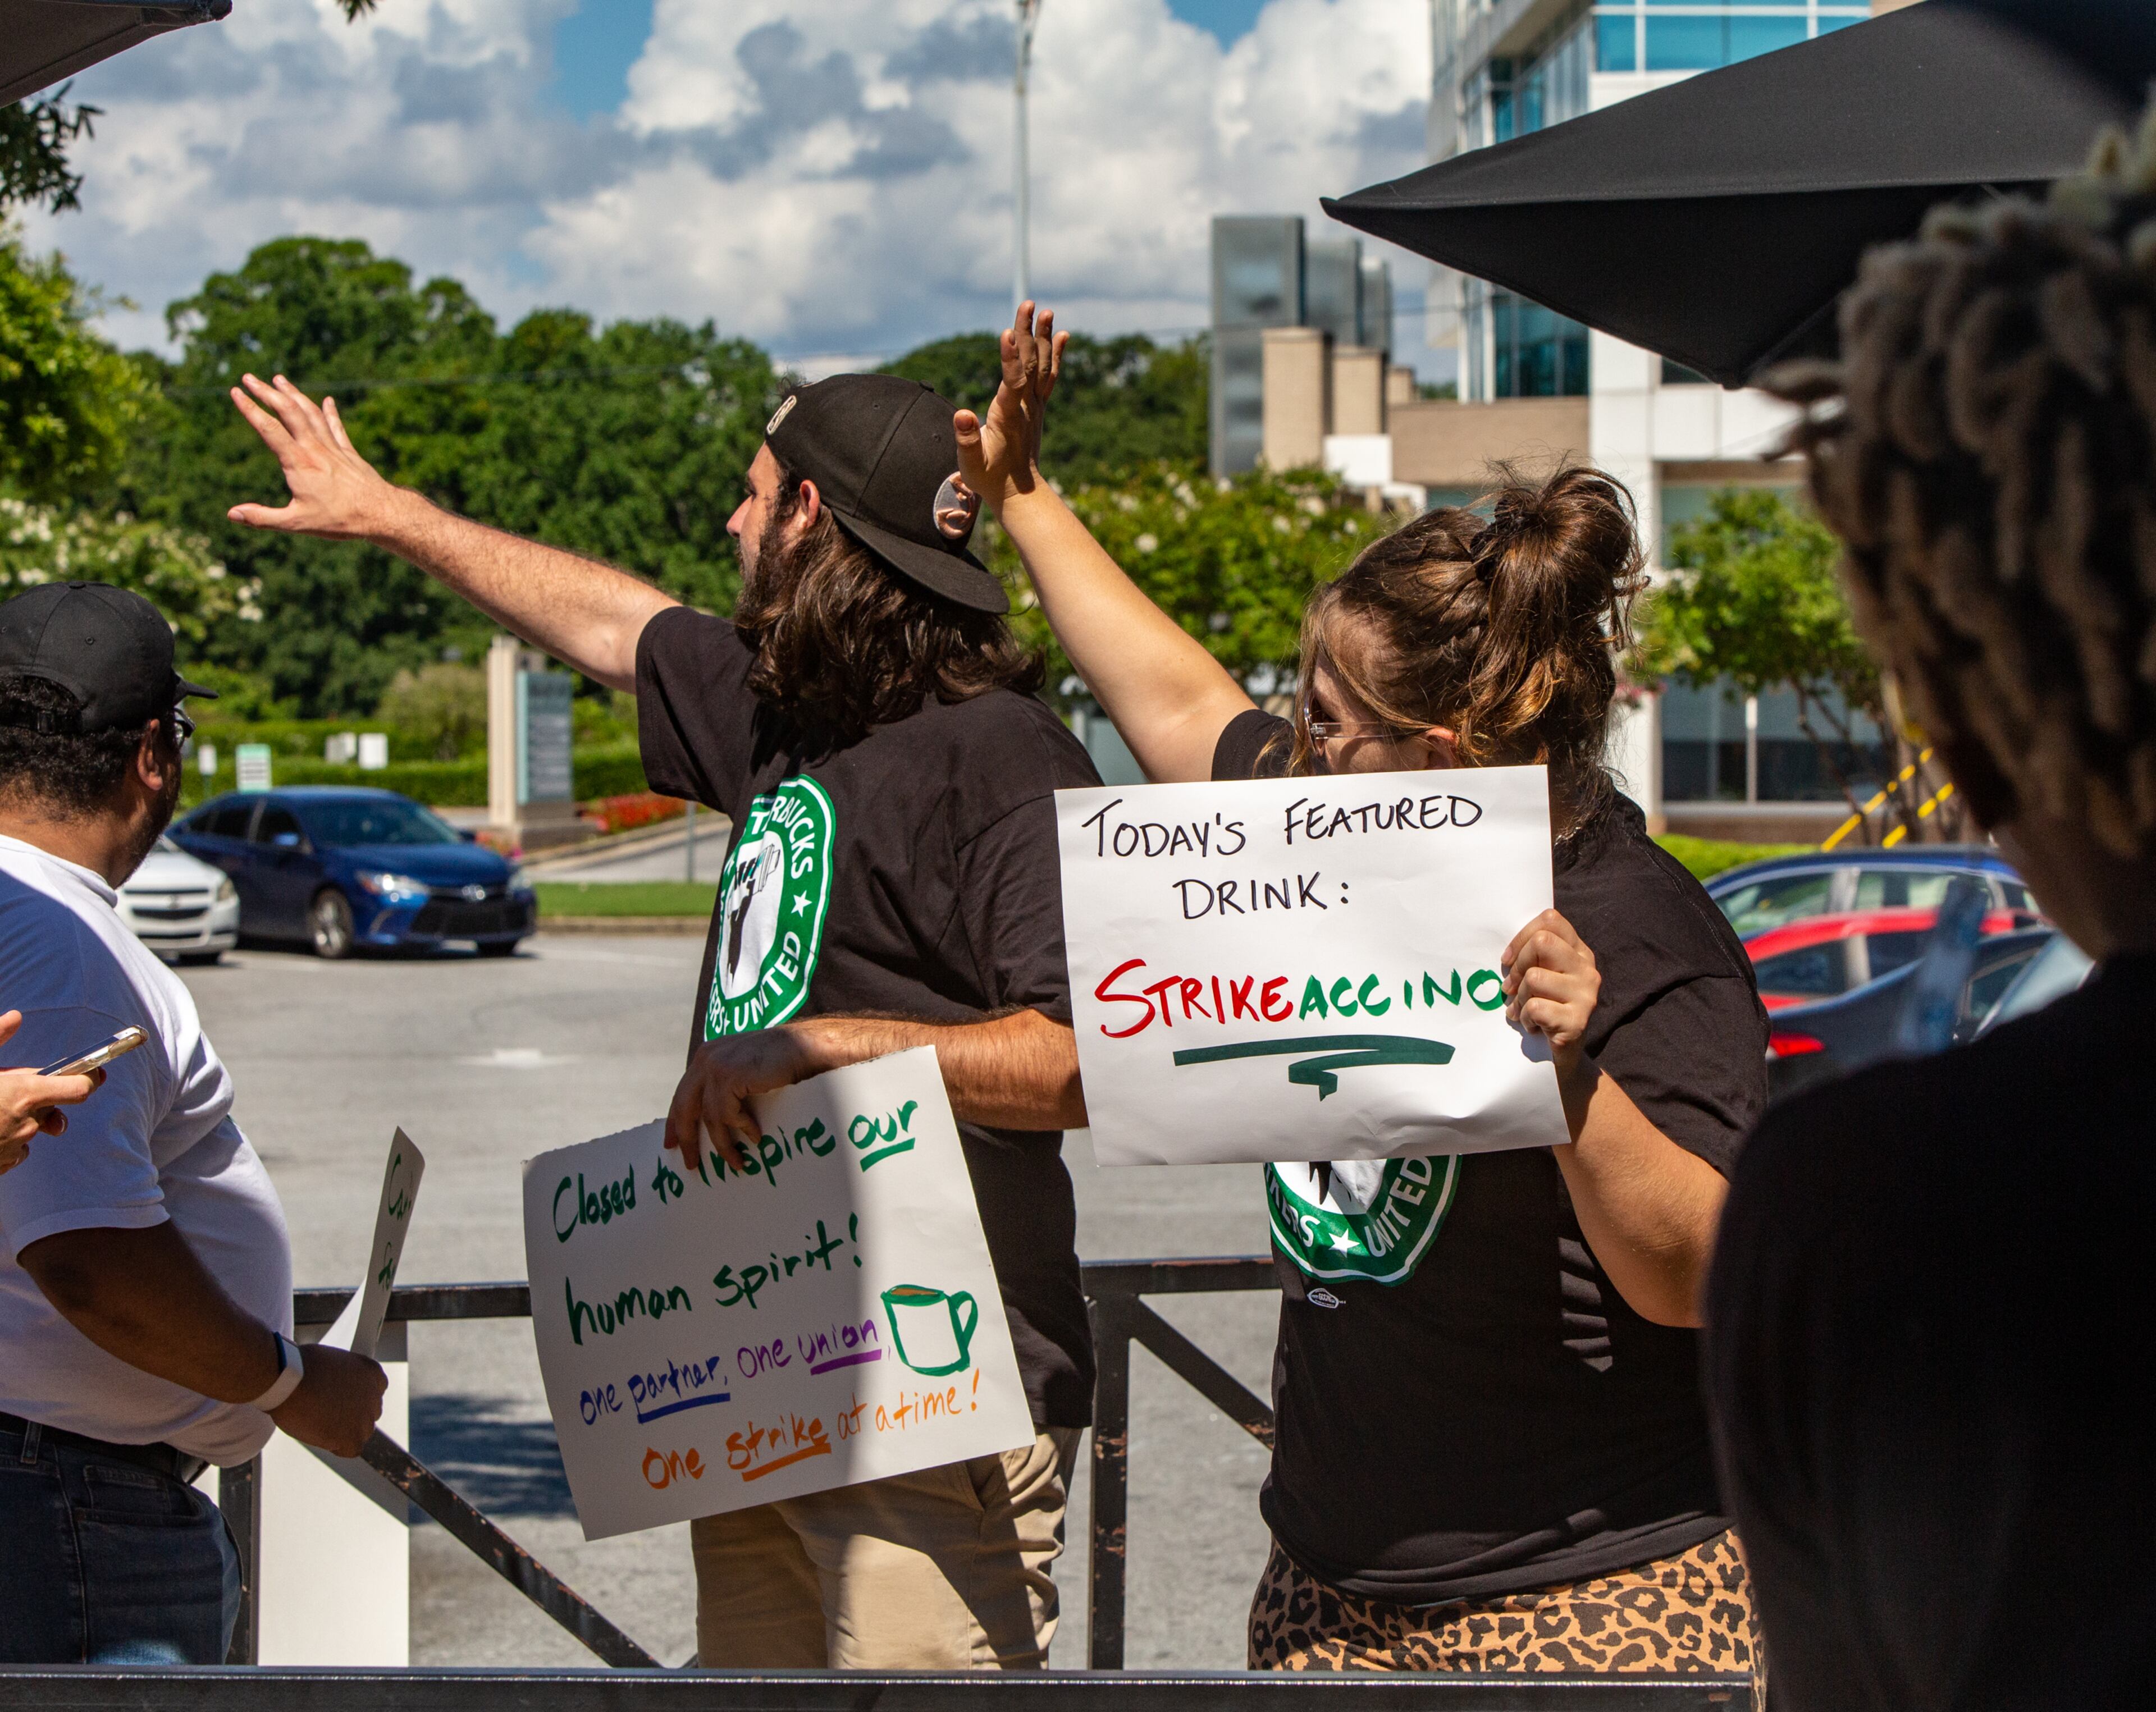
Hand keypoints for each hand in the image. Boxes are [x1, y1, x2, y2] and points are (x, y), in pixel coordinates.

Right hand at [0, 1011, 100, 1174]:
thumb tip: (16, 1017)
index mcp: (24, 1093)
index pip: (79, 1088)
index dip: (90, 1079)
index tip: (96, 1072)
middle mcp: (27, 1122)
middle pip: (54, 1107)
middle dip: (43, 1098)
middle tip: (18, 1090)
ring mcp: (15, 1147)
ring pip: (33, 1128)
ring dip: (21, 1119)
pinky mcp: (3, 1165)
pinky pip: (18, 1149)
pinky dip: (8, 1139)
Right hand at [225, 374, 406, 540]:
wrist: (383, 514)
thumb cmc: (340, 521)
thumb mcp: (297, 523)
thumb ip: (262, 518)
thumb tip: (232, 514)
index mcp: (298, 463)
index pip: (268, 428)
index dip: (250, 408)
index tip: (234, 392)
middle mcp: (315, 449)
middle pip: (289, 411)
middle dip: (267, 392)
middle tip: (249, 378)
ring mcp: (334, 448)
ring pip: (311, 413)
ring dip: (294, 394)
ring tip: (279, 379)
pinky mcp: (350, 453)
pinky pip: (337, 427)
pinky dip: (330, 412)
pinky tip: (328, 400)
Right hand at [269, 1343, 387, 1458]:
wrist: (287, 1380)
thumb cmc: (299, 1367)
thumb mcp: (331, 1362)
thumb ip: (343, 1378)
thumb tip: (336, 1390)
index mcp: (371, 1371)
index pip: (376, 1390)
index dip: (356, 1398)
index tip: (342, 1401)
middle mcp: (373, 1394)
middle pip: (368, 1414)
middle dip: (351, 1416)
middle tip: (326, 1414)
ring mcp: (365, 1417)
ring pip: (361, 1433)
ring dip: (343, 1432)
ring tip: (317, 1422)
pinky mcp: (353, 1437)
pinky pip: (351, 1449)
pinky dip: (337, 1446)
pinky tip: (320, 1435)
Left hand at [665, 1026, 821, 1173]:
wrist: (804, 1046)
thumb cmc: (782, 1060)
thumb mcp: (745, 1070)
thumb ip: (727, 1084)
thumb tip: (716, 1119)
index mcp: (707, 1055)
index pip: (682, 1093)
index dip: (675, 1121)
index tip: (672, 1143)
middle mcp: (706, 1058)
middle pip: (684, 1106)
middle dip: (687, 1138)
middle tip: (690, 1163)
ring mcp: (715, 1066)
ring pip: (708, 1117)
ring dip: (722, 1144)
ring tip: (736, 1162)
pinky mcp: (728, 1077)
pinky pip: (726, 1115)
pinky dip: (742, 1129)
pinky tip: (756, 1136)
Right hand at [954, 300, 1065, 513]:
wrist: (1020, 493)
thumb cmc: (990, 479)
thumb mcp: (972, 463)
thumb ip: (967, 440)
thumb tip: (964, 416)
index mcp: (1008, 415)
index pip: (1012, 381)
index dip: (1010, 357)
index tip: (1007, 332)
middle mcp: (1026, 406)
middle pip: (1028, 363)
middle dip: (1027, 332)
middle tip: (1029, 303)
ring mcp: (1035, 405)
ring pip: (1041, 365)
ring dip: (1043, 337)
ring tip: (1046, 311)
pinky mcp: (1038, 407)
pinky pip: (1049, 376)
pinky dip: (1055, 355)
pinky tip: (1061, 336)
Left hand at [1501, 909, 1601, 1074]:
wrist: (1562, 1057)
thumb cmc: (1544, 1009)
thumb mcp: (1541, 977)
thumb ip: (1533, 956)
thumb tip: (1506, 951)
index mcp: (1579, 952)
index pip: (1551, 921)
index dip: (1521, 936)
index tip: (1508, 960)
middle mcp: (1587, 969)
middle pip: (1541, 943)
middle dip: (1517, 966)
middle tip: (1511, 988)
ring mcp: (1586, 995)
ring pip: (1534, 977)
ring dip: (1519, 998)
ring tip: (1524, 1011)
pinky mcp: (1578, 1021)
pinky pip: (1536, 1007)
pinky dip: (1525, 1018)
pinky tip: (1533, 1026)